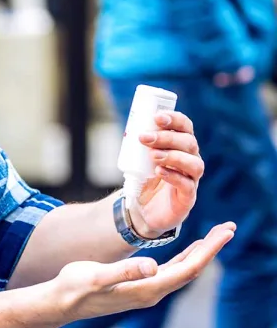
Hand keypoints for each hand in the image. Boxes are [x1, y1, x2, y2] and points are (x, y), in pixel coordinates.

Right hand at [51, 223, 234, 321]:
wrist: (61, 304)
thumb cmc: (75, 287)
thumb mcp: (96, 276)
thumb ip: (124, 270)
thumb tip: (152, 265)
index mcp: (146, 289)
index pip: (188, 270)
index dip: (209, 251)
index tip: (226, 232)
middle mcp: (151, 294)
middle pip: (191, 271)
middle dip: (211, 250)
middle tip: (229, 228)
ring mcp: (145, 293)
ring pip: (182, 272)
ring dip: (200, 254)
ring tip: (214, 237)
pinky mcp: (138, 289)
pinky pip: (170, 274)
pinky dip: (184, 260)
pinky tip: (187, 252)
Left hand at [129, 111, 203, 236]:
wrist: (142, 210)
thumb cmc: (144, 180)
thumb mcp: (140, 159)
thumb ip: (140, 144)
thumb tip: (133, 125)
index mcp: (181, 147)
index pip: (186, 128)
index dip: (175, 120)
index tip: (157, 117)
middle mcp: (190, 160)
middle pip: (189, 143)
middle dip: (167, 138)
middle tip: (145, 138)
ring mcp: (192, 179)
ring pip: (194, 164)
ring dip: (173, 156)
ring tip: (153, 156)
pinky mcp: (187, 197)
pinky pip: (187, 185)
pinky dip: (173, 176)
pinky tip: (159, 171)